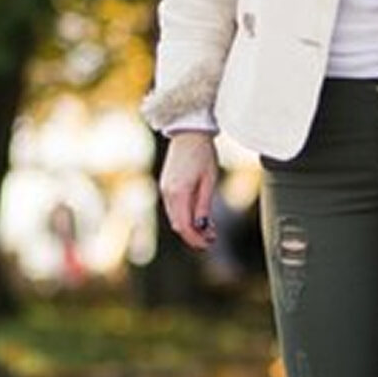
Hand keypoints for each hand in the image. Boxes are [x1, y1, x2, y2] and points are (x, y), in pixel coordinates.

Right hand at [159, 132, 220, 250]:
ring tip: (210, 229)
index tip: (209, 244)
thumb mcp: (209, 180)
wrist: (189, 132)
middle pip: (178, 225)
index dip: (196, 239)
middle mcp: (168, 193)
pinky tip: (199, 216)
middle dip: (194, 236)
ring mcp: (165, 190)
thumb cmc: (203, 154)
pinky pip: (174, 208)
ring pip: (175, 218)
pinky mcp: (166, 186)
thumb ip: (203, 205)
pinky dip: (185, 216)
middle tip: (212, 239)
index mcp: (178, 193)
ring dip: (190, 227)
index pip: (184, 226)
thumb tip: (202, 226)